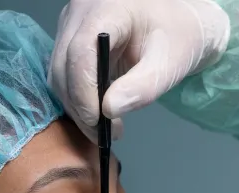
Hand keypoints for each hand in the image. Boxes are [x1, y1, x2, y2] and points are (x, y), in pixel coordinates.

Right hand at [50, 0, 230, 140]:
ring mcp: (73, 22)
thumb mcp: (169, 64)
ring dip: (76, 104)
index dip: (84, 92)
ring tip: (104, 127)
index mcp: (108, 9)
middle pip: (63, 64)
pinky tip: (99, 112)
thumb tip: (109, 110)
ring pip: (58, 70)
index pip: (81, 52)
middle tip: (103, 134)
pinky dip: (77, 96)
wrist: (180, 23)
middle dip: (79, 105)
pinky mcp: (72, 36)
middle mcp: (82, 11)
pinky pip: (64, 71)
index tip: (98, 122)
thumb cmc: (179, 36)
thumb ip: (142, 87)